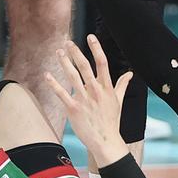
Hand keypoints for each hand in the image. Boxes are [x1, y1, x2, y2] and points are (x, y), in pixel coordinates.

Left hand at [47, 35, 131, 165]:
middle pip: (85, 67)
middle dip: (76, 53)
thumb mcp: (119, 101)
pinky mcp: (73, 109)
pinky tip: (48, 74)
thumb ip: (122, 85)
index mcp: (106, 88)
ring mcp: (84, 100)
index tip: (90, 37)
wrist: (105, 140)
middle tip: (67, 42)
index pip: (102, 63)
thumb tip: (130, 73)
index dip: (96, 49)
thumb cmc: (111, 121)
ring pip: (72, 77)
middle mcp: (95, 91)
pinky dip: (54, 83)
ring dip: (65, 63)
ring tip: (59, 52)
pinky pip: (62, 93)